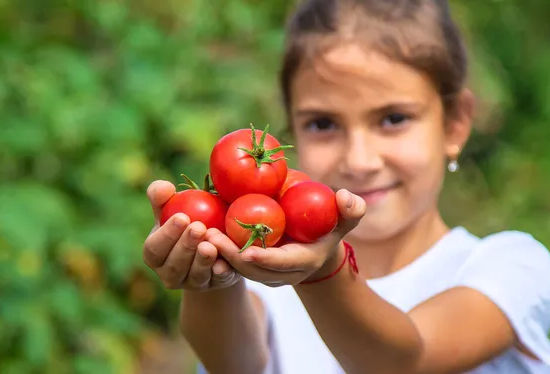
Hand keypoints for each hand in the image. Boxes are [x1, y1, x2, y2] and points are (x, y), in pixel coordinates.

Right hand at [142, 180, 239, 290]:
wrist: (215, 240)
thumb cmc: (188, 218)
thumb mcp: (174, 207)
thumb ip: (163, 197)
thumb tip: (163, 188)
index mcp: (155, 254)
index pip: (154, 249)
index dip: (167, 235)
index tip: (182, 217)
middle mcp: (170, 274)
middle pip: (174, 266)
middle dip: (186, 247)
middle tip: (199, 228)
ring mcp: (193, 283)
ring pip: (195, 276)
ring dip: (203, 261)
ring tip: (211, 245)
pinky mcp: (216, 285)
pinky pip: (218, 281)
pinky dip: (221, 272)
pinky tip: (225, 263)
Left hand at [206, 189, 365, 286]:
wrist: (317, 248)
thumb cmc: (329, 228)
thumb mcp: (344, 220)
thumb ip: (351, 210)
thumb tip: (345, 197)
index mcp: (300, 262)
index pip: (280, 264)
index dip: (264, 258)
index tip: (245, 251)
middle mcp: (279, 273)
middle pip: (251, 268)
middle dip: (229, 256)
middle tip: (209, 235)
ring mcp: (263, 272)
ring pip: (237, 267)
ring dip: (217, 254)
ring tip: (198, 233)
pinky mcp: (251, 266)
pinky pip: (231, 261)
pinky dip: (216, 250)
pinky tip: (198, 232)